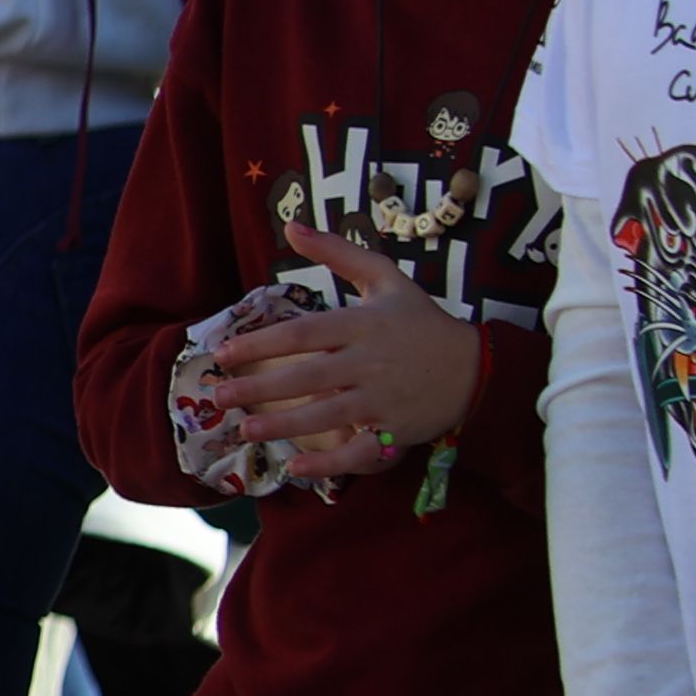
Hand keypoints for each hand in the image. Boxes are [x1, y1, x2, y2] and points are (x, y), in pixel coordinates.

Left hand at [212, 226, 481, 477]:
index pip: (304, 334)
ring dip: (284, 426)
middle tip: (219, 398)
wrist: (476, 367)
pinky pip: (359, 452)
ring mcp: (383, 399)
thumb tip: (293, 226)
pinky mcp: (395, 430)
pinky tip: (295, 469)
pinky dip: (330, 464)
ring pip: (327, 416)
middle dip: (260, 388)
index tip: (224, 353)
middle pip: (307, 377)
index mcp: (362, 325)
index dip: (261, 343)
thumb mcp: (386, 279)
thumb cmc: (421, 321)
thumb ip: (339, 253)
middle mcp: (370, 362)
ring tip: (245, 430)